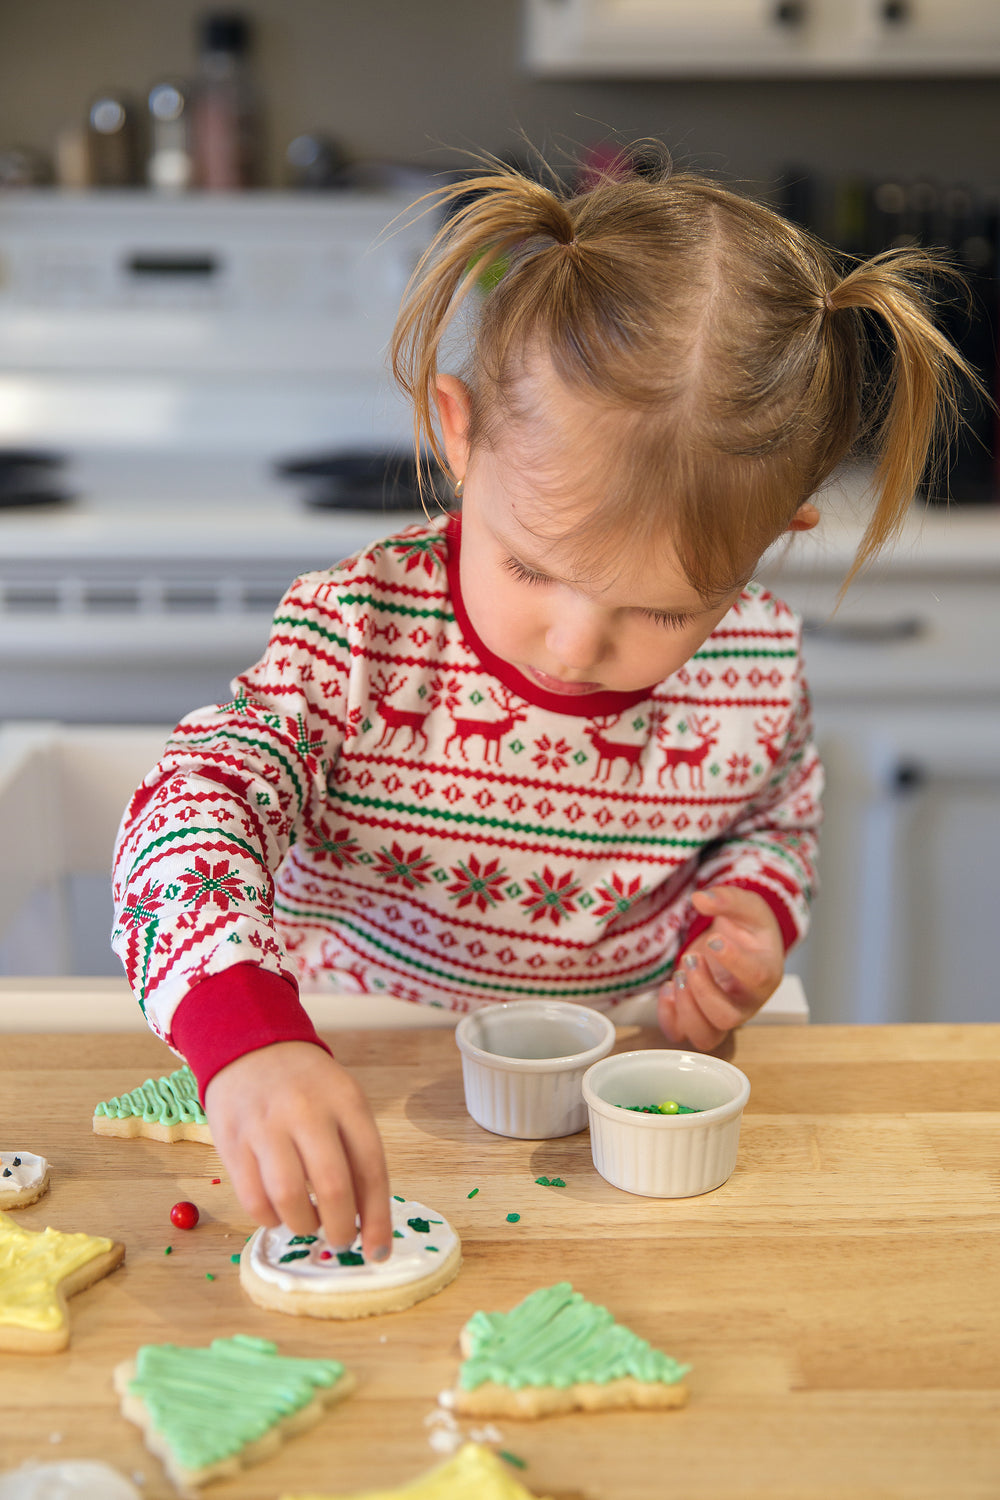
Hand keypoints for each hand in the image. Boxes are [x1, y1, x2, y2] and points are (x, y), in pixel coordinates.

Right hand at [204, 1041, 391, 1261]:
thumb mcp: (343, 1102)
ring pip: (289, 1198)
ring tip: (308, 1224)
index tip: (379, 1251)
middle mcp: (307, 1111)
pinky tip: (278, 1213)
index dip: (377, 1217)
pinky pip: (253, 1198)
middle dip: (341, 1229)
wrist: (250, 1048)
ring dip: (304, 1226)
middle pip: (333, 1186)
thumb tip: (366, 1220)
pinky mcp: (232, 1141)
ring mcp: (266, 1125)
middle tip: (341, 1240)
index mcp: (346, 1101)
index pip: (371, 1167)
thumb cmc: (306, 1086)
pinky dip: (269, 1219)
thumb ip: (355, 1152)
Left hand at [657, 886, 784, 1054]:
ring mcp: (722, 1015)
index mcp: (766, 973)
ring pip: (705, 1036)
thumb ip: (728, 899)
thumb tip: (701, 899)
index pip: (757, 977)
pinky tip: (668, 988)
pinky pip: (681, 1034)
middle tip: (691, 958)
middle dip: (703, 990)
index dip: (734, 960)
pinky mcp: (699, 1018)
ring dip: (685, 1008)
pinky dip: (667, 1017)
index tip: (715, 940)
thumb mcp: (747, 907)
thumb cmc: (748, 930)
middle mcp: (746, 1003)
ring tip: (678, 976)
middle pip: (727, 1017)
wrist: (739, 945)